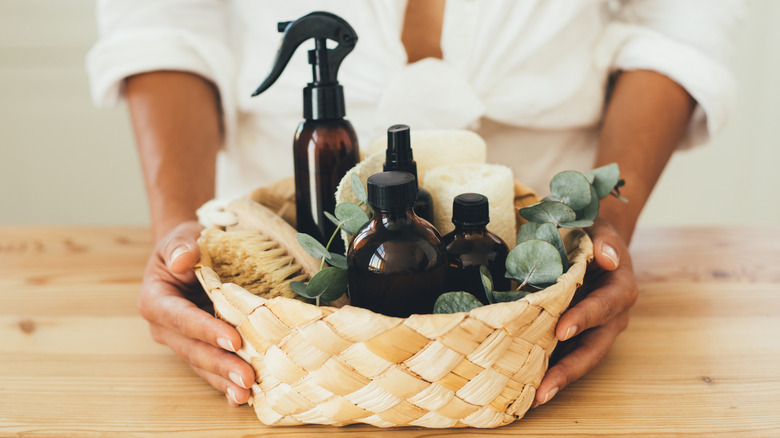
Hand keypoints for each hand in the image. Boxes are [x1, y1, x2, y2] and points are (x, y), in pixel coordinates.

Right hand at [138, 221, 255, 405]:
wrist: (191, 255)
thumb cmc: (186, 244)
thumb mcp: (182, 237)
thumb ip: (180, 247)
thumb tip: (185, 259)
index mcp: (156, 301)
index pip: (181, 318)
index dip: (205, 330)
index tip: (233, 339)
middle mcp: (165, 327)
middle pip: (193, 349)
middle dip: (220, 364)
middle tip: (246, 378)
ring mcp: (183, 341)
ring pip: (202, 364)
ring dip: (224, 380)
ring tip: (246, 393)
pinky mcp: (201, 347)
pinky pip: (212, 367)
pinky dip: (226, 382)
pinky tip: (244, 396)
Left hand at [534, 217, 637, 406]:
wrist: (597, 243)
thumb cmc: (595, 236)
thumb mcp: (602, 231)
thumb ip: (605, 242)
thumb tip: (607, 256)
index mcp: (620, 290)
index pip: (603, 307)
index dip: (584, 318)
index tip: (562, 330)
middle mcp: (612, 317)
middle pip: (594, 348)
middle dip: (569, 370)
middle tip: (544, 389)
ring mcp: (596, 330)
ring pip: (581, 359)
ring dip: (559, 379)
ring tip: (534, 397)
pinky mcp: (579, 336)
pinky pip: (567, 355)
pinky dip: (550, 370)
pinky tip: (527, 384)